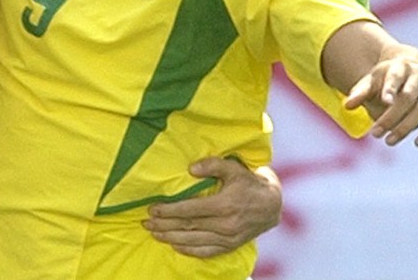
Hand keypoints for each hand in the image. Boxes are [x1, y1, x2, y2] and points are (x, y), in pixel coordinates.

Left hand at [143, 158, 281, 257]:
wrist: (272, 205)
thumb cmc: (248, 182)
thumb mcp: (233, 168)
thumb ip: (212, 165)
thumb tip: (190, 169)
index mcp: (224, 205)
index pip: (190, 210)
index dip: (169, 210)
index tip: (152, 208)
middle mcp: (226, 225)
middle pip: (188, 226)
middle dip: (164, 225)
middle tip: (145, 222)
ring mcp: (228, 238)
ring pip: (194, 241)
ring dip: (171, 238)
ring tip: (154, 233)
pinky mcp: (231, 246)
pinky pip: (206, 252)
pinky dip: (188, 250)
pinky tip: (174, 246)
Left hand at [345, 45, 417, 146]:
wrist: (411, 69)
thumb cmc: (387, 77)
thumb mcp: (372, 81)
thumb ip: (360, 92)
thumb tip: (347, 106)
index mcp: (401, 66)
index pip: (395, 77)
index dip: (390, 89)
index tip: (384, 101)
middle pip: (407, 97)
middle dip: (391, 117)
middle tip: (375, 134)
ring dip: (406, 127)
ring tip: (388, 141)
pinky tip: (417, 143)